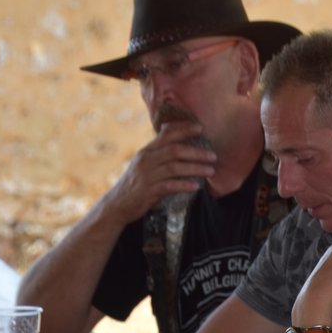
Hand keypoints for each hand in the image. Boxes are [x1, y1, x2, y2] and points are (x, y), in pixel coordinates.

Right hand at [101, 121, 216, 223]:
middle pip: (175, 151)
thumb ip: (158, 150)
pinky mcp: (149, 191)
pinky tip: (196, 186)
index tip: (201, 128)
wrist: (117, 204)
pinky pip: (170, 186)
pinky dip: (184, 185)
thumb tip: (171, 131)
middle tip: (213, 156)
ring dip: (195, 168)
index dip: (184, 130)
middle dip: (196, 152)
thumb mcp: (144, 163)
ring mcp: (147, 176)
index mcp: (147, 151)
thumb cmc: (136, 183)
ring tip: (210, 171)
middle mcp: (146, 160)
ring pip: (175, 168)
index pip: (167, 135)